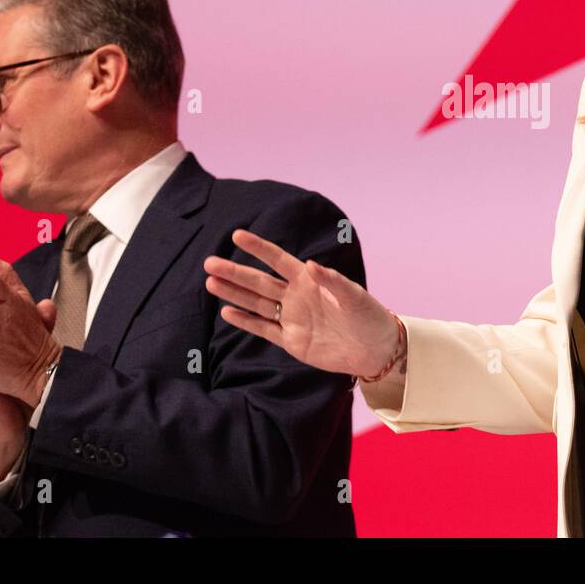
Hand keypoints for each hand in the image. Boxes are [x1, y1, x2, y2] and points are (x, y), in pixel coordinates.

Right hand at [204, 229, 398, 376]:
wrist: (375, 349)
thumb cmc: (368, 316)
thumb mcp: (353, 296)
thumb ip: (331, 280)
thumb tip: (310, 264)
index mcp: (309, 280)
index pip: (278, 260)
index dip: (258, 248)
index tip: (237, 235)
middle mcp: (296, 297)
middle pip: (259, 282)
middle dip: (235, 272)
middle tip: (209, 262)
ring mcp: (292, 318)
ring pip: (256, 303)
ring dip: (233, 294)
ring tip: (210, 282)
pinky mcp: (291, 341)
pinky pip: (264, 328)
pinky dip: (246, 321)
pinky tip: (227, 312)